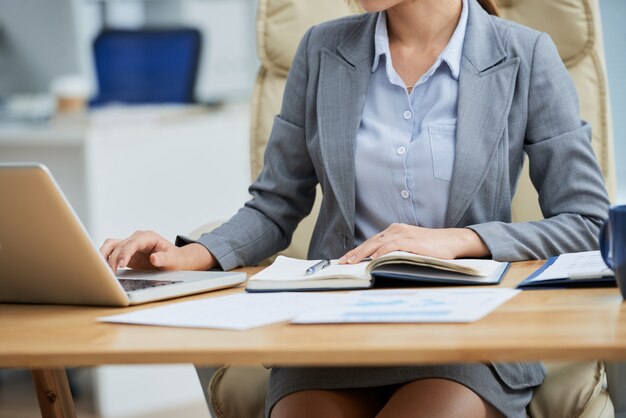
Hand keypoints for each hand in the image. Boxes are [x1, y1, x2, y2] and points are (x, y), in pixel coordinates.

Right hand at [99, 230, 215, 272]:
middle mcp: (137, 238)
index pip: (132, 243)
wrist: (175, 260)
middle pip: (120, 245)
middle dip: (113, 258)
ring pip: (111, 245)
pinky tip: (103, 268)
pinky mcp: (126, 253)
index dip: (125, 253)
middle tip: (111, 273)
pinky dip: (105, 258)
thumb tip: (154, 258)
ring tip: (103, 270)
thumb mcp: (173, 260)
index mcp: (148, 237)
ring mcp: (130, 245)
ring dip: (105, 256)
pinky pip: (112, 252)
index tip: (121, 264)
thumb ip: (164, 258)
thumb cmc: (175, 259)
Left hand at [339, 223, 489, 263]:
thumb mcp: (410, 249)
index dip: (357, 250)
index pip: (371, 241)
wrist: (453, 241)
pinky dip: (380, 252)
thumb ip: (396, 252)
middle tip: (342, 262)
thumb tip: (380, 263)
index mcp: (395, 231)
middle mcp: (396, 230)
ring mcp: (403, 234)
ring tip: (351, 262)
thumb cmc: (434, 248)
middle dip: (354, 252)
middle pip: (370, 242)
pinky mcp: (411, 240)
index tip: (346, 259)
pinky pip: (391, 245)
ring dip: (362, 253)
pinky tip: (371, 258)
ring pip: (377, 243)